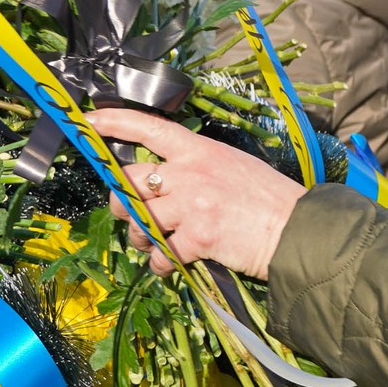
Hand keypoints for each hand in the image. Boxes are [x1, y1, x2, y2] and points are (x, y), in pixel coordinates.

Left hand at [91, 108, 305, 280]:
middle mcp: (190, 174)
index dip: (116, 124)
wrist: (296, 230)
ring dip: (140, 236)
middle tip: (127, 212)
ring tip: (155, 243)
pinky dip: (161, 263)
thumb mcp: (234, 166)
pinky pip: (160, 254)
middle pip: (129, 181)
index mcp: (201, 150)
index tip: (91, 123)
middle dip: (119, 200)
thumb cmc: (270, 198)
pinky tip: (171, 263)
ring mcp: (191, 206)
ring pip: (138, 221)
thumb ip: (198, 167)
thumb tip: (167, 180)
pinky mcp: (196, 239)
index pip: (150, 129)